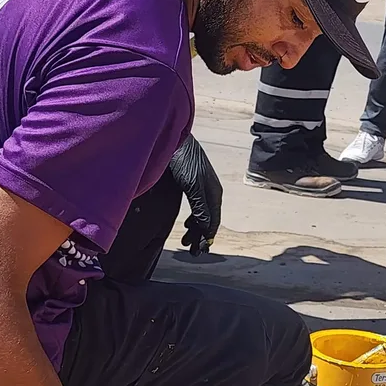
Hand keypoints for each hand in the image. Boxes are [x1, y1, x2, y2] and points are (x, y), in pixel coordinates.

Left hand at [168, 135, 222, 255]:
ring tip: (186, 240)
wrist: (171, 134)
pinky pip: (197, 206)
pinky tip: (187, 222)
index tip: (199, 251)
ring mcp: (202, 185)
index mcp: (214, 192)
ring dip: (196, 228)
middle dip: (201, 236)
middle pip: (209, 219)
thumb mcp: (193, 184)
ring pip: (203, 213)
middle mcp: (211, 190)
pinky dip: (193, 218)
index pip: (213, 221)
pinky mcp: (192, 181)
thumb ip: (201, 207)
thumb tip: (207, 229)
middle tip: (191, 250)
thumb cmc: (182, 158)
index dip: (206, 237)